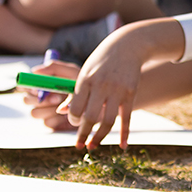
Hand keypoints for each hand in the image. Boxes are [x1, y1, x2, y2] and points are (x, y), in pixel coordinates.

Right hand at [21, 60, 79, 130]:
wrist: (98, 102)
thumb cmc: (84, 84)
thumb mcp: (71, 72)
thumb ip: (54, 68)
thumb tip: (35, 71)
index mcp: (42, 83)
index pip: (24, 83)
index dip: (27, 86)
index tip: (39, 87)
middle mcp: (40, 97)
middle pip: (26, 99)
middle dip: (39, 99)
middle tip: (58, 97)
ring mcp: (44, 111)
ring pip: (35, 112)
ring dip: (50, 109)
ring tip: (66, 104)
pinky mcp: (51, 123)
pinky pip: (47, 123)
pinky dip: (58, 119)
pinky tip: (67, 114)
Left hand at [59, 29, 148, 148]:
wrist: (128, 46)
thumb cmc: (102, 61)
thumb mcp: (85, 71)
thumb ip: (74, 92)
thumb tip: (60, 112)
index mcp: (85, 80)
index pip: (75, 107)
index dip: (72, 119)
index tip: (74, 122)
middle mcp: (100, 86)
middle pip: (90, 117)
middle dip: (83, 134)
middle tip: (80, 144)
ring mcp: (117, 90)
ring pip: (107, 121)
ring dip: (100, 137)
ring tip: (93, 146)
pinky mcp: (130, 93)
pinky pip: (126, 118)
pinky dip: (124, 134)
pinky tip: (122, 146)